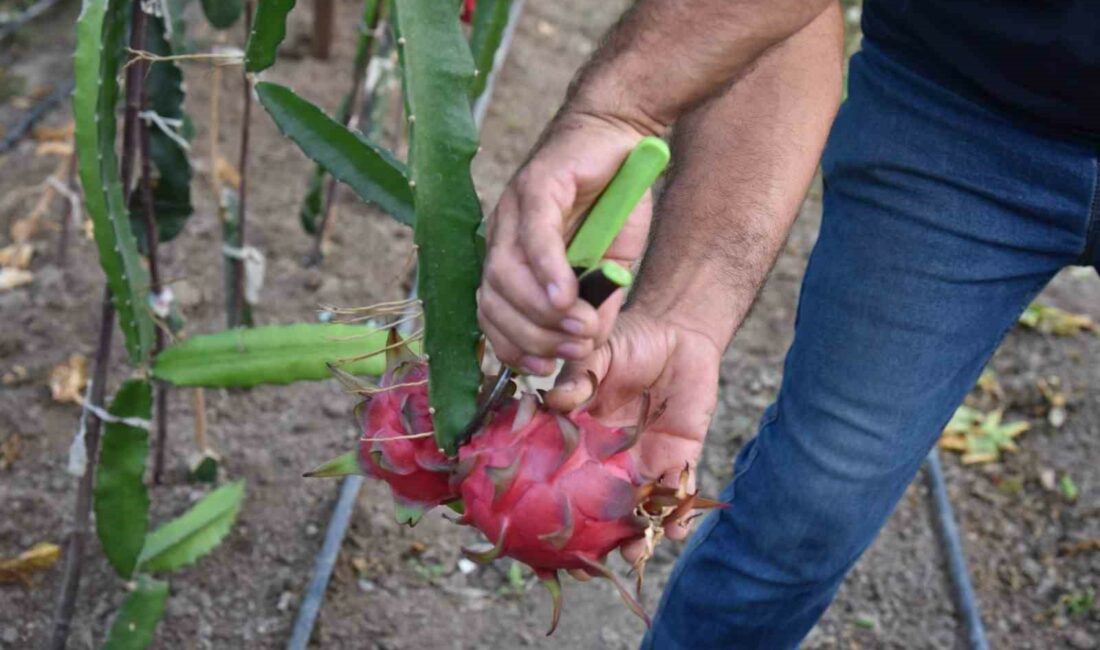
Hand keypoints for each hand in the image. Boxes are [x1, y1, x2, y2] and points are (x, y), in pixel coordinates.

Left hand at [478, 112, 652, 375]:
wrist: (624, 138)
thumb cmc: (613, 204)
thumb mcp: (608, 271)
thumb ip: (593, 309)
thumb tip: (583, 352)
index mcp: (510, 259)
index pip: (491, 315)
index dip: (513, 348)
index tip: (545, 369)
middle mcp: (502, 235)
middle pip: (492, 300)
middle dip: (531, 336)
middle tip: (573, 349)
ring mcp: (514, 207)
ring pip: (504, 273)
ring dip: (541, 311)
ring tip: (579, 327)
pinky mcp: (538, 182)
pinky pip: (533, 235)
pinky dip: (547, 272)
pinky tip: (568, 296)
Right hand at [545, 309, 722, 561]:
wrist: (678, 332)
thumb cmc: (630, 341)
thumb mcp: (597, 354)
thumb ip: (578, 378)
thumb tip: (554, 400)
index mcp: (580, 436)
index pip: (560, 476)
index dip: (548, 506)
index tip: (536, 534)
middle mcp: (608, 458)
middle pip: (596, 507)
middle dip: (590, 540)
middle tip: (580, 568)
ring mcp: (644, 461)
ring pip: (636, 510)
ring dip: (636, 537)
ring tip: (632, 555)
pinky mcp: (680, 458)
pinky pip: (679, 494)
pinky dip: (679, 517)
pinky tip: (676, 531)